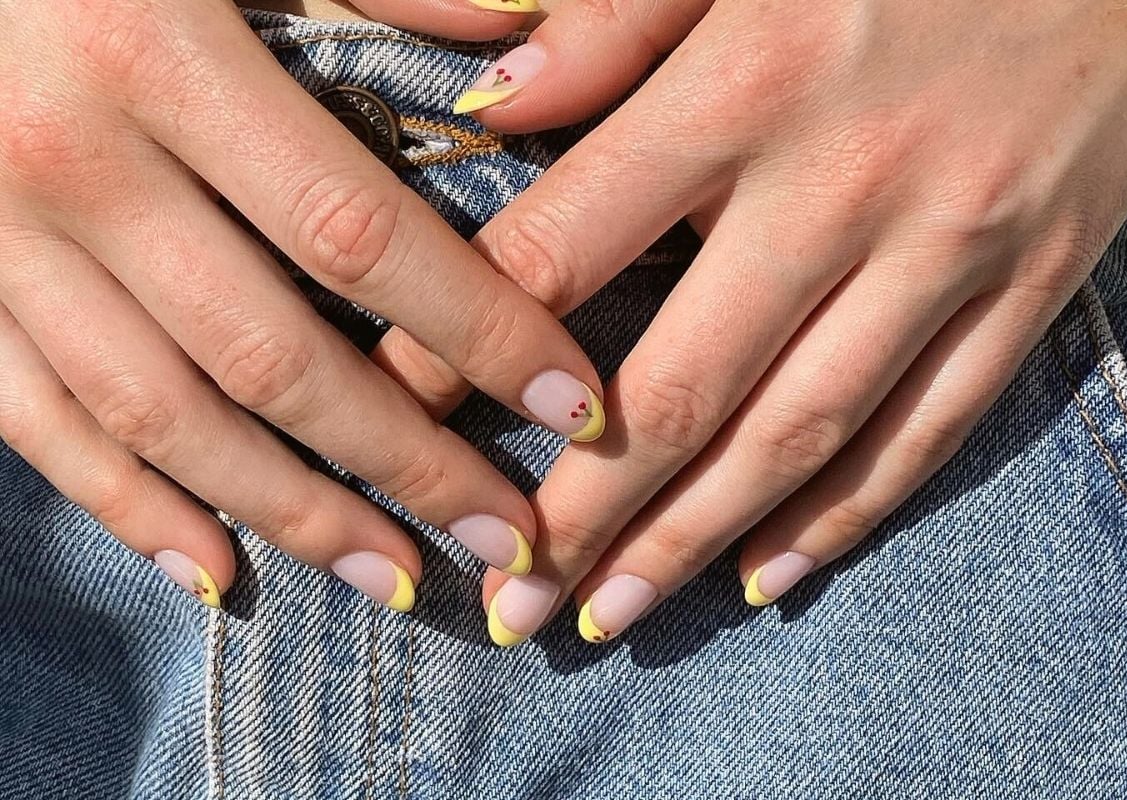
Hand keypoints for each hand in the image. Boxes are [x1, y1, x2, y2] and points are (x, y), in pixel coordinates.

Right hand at [0, 0, 605, 608]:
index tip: (570, 404)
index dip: (477, 330)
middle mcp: (71, 165)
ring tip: (397, 579)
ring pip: (163, 417)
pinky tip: (217, 570)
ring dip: (292, 515)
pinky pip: (36, 423)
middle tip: (508, 538)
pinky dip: (127, 506)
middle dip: (407, 462)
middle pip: (274, 358)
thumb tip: (534, 24)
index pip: (356, 234)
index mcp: (153, 54)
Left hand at [435, 0, 1126, 642]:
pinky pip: (925, 431)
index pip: (567, 248)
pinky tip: (764, 577)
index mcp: (748, 83)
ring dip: (692, 541)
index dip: (466, 350)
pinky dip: (841, 516)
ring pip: (800, 434)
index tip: (405, 429)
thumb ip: (610, 21)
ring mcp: (944, 251)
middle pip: (684, 385)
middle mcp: (842, 185)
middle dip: (581, 512)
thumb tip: (490, 105)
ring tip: (609, 615)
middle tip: (510, 602)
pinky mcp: (1022, 291)